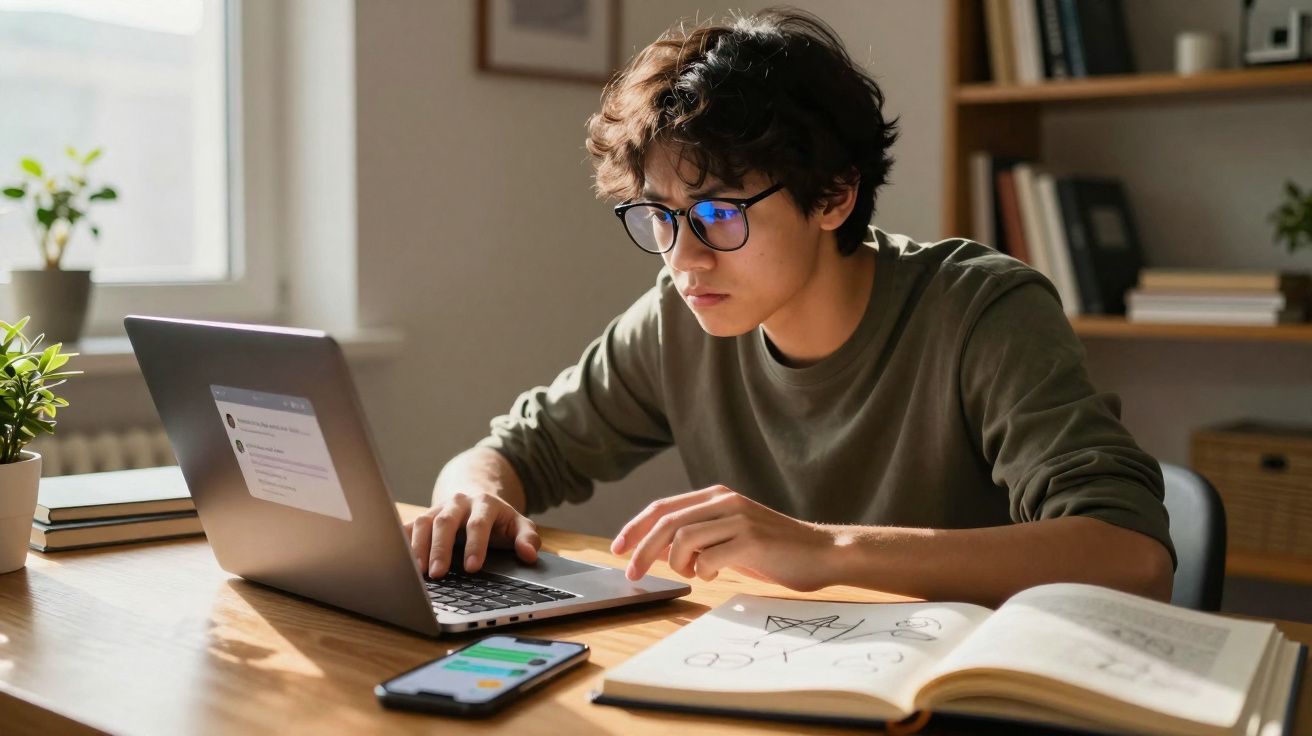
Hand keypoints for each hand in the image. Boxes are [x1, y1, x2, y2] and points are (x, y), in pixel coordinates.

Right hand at [403, 492, 539, 577]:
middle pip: (446, 522)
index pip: (478, 523)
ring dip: (418, 547)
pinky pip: (409, 526)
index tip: (473, 567)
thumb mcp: (519, 525)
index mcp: (484, 504)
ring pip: (424, 522)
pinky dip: (402, 542)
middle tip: (438, 573)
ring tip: (418, 571)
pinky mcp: (423, 517)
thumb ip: (527, 538)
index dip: (475, 545)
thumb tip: (529, 554)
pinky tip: (398, 560)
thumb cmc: (499, 521)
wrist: (477, 500)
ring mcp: (438, 508)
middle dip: (441, 548)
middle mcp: (459, 503)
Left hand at [610, 485, 837, 590]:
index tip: (618, 549)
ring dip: (677, 563)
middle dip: (642, 550)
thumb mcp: (731, 535)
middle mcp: (724, 501)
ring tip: (694, 573)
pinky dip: (704, 572)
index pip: (662, 507)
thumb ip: (700, 536)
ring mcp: (738, 518)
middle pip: (665, 522)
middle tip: (632, 574)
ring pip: (682, 538)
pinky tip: (715, 575)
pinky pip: (708, 558)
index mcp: (716, 496)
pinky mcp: (751, 540)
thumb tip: (659, 552)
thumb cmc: (774, 549)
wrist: (821, 553)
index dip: (634, 528)